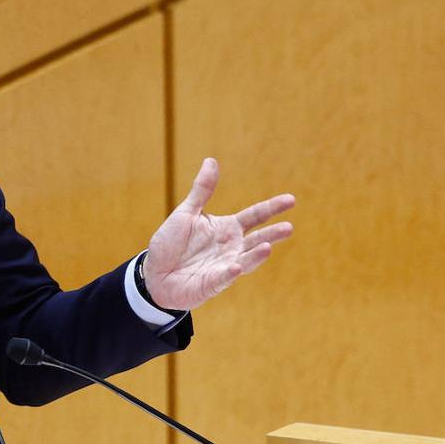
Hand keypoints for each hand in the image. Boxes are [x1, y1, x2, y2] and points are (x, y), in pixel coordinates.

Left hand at [144, 158, 294, 309]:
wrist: (153, 273)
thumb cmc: (171, 243)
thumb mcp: (186, 212)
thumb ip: (202, 190)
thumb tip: (211, 160)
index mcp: (227, 228)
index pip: (255, 216)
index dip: (272, 207)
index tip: (291, 199)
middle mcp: (232, 247)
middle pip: (258, 239)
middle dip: (273, 234)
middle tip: (289, 227)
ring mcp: (225, 266)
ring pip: (247, 260)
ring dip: (257, 254)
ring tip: (268, 246)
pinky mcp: (212, 283)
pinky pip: (223, 278)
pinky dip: (230, 272)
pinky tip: (236, 265)